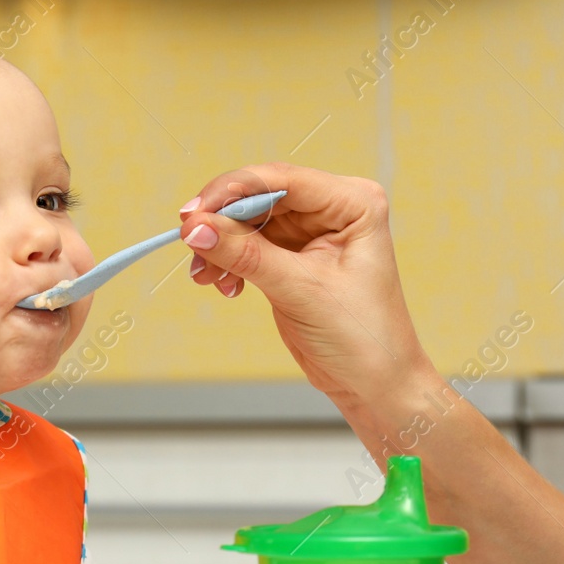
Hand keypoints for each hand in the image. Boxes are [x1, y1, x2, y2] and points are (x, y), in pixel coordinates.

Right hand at [179, 163, 431, 409]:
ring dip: (220, 245)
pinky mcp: (293, 257)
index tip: (195, 212)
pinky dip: (228, 262)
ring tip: (206, 275)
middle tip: (190, 241)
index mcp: (353, 203)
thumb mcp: (301, 291)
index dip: (233, 190)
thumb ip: (246, 255)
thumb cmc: (363, 337)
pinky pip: (248, 246)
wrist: (373, 383)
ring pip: (249, 222)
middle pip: (261, 196)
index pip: (283, 180)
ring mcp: (311, 233)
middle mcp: (333, 210)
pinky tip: (223, 284)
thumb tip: (198, 228)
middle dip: (222, 221)